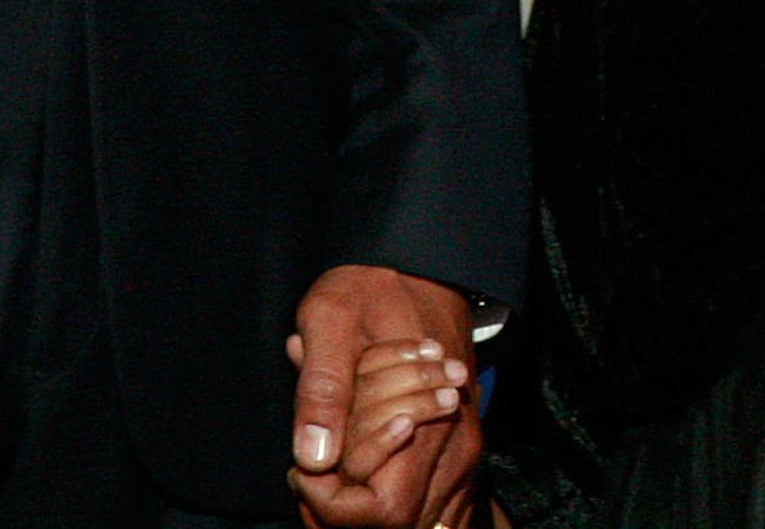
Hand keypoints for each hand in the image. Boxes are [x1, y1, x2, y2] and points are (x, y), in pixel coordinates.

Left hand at [288, 266, 481, 527]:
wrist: (424, 263)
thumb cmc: (371, 286)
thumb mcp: (329, 322)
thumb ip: (322, 390)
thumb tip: (314, 458)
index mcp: (425, 420)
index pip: (381, 512)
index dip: (333, 505)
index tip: (303, 469)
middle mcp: (453, 446)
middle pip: (397, 523)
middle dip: (345, 510)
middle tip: (308, 472)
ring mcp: (461, 448)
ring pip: (417, 516)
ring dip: (365, 505)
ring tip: (327, 472)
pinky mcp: (459, 442)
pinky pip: (431, 500)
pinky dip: (390, 496)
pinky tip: (356, 470)